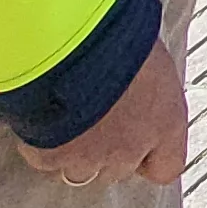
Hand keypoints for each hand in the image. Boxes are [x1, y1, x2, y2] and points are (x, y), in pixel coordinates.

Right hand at [19, 31, 188, 187]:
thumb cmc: (118, 36)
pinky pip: (44, 160)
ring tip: (63, 118)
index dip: (150, 158)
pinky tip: (39, 117)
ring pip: (79, 171)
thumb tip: (143, 72)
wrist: (70, 44)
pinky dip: (40, 143)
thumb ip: (148, 81)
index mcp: (166, 124)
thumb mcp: (149, 52)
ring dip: (73, 151)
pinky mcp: (50, 157)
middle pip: (118, 169)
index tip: (138, 139)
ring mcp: (88, 158)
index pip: (167, 167)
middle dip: (107, 149)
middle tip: (94, 116)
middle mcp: (130, 149)